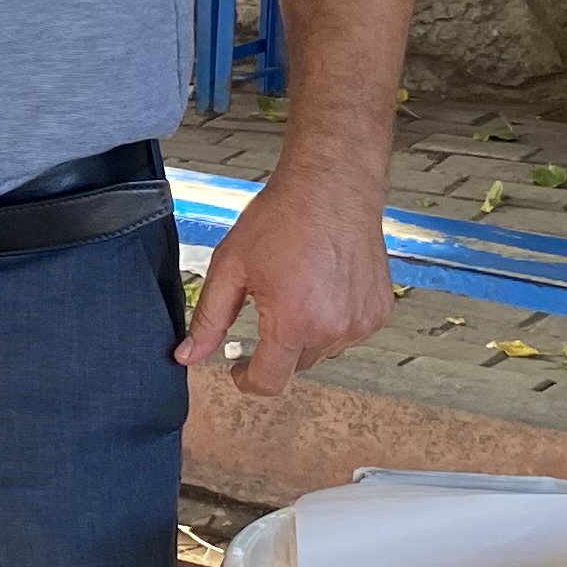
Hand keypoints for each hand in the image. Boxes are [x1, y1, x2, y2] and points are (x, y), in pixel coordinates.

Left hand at [180, 163, 392, 396]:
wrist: (333, 184)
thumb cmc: (283, 217)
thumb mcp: (231, 267)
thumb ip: (208, 319)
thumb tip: (188, 356)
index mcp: (294, 323)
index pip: (269, 382)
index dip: (247, 380)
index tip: (238, 368)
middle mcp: (333, 329)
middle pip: (295, 365)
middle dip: (276, 345)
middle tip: (269, 303)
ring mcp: (361, 322)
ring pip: (322, 349)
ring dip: (306, 333)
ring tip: (298, 287)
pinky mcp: (379, 311)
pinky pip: (348, 332)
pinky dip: (333, 319)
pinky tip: (323, 285)